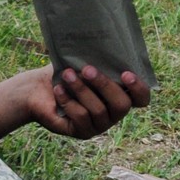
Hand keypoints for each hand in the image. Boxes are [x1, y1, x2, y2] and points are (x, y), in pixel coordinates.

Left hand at [22, 63, 149, 137]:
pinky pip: (81, 118)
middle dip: (104, 85)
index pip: (142, 99)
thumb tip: (107, 48)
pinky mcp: (83, 132)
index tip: (126, 74)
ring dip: (81, 90)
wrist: (37, 89)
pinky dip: (68, 102)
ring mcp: (100, 125)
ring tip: (67, 74)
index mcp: (120, 94)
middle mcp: (114, 113)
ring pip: (98, 111)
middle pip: (122, 105)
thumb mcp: (83, 63)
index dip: (139, 89)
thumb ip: (98, 61)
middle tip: (87, 69)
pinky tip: (58, 89)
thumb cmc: (65, 72)